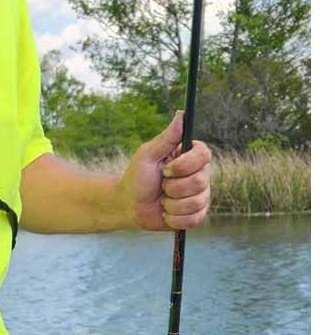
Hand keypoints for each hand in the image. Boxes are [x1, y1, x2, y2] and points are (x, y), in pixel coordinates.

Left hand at [119, 111, 211, 231]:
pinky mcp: (197, 215)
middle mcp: (200, 175)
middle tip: (161, 185)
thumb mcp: (148, 154)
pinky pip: (194, 219)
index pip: (204, 154)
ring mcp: (201, 196)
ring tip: (162, 200)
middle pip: (201, 181)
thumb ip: (167, 137)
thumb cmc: (137, 176)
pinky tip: (165, 213)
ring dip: (172, 204)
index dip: (185, 165)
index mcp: (190, 157)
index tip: (166, 169)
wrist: (130, 205)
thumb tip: (181, 114)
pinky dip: (174, 218)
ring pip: (197, 202)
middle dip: (173, 187)